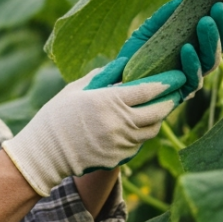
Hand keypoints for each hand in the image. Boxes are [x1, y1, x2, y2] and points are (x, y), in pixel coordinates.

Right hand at [1, 67, 184, 196]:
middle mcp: (119, 123)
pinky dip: (143, 134)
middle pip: (158, 111)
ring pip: (152, 130)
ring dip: (158, 118)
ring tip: (159, 107)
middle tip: (176, 93)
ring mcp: (121, 143)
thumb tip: (124, 62)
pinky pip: (139, 144)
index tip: (178, 76)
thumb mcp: (77, 89)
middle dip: (170, 101)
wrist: (45, 154)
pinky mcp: (119, 158)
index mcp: (108, 101)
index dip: (167, 83)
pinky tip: (138, 125)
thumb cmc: (57, 116)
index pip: (148, 90)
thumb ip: (103, 75)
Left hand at [88, 0, 222, 102]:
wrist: (115, 80)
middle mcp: (196, 66)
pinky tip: (187, 48)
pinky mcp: (180, 94)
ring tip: (205, 22)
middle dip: (221, 28)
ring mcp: (189, 81)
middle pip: (217, 49)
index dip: (221, 22)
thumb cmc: (133, 56)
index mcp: (193, 50)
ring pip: (210, 63)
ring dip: (210, 42)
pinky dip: (192, 63)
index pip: (215, 37)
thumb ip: (163, 17)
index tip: (220, 4)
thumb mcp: (147, 32)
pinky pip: (193, 80)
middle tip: (218, 9)